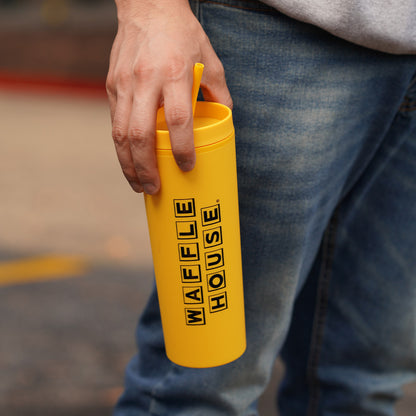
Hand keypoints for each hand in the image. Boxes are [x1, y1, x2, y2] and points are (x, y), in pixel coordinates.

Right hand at [106, 0, 231, 193]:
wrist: (147, 6)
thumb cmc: (181, 33)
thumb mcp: (209, 58)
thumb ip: (218, 91)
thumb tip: (224, 119)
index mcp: (175, 73)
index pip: (177, 119)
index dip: (182, 148)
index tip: (188, 167)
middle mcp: (146, 80)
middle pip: (140, 134)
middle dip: (146, 168)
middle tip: (154, 188)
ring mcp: (125, 84)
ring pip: (120, 133)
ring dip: (129, 164)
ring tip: (139, 184)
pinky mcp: (112, 86)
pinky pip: (115, 123)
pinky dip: (122, 148)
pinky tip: (130, 161)